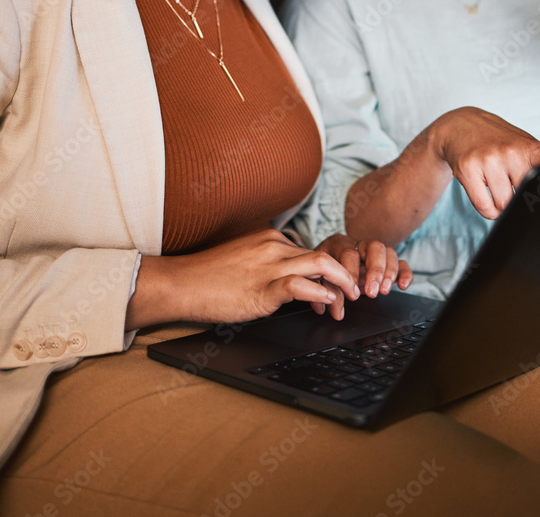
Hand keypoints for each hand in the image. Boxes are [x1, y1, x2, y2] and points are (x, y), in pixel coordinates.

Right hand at [126, 229, 360, 329]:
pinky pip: (300, 285)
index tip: (341, 285)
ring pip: (320, 264)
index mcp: (270, 238)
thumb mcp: (245, 262)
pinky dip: (320, 293)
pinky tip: (328, 302)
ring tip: (352, 297)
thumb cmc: (209, 277)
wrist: (182, 283)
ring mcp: (269, 265)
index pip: (312, 250)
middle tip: (357, 290)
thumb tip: (292, 282)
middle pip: (322, 254)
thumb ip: (269, 265)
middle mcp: (274, 245)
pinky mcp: (263, 288)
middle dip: (345, 273)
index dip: (331, 269)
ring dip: (342, 282)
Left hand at [310, 234, 412, 317]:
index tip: (352, 293)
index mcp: (339, 243)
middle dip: (375, 270)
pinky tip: (403, 285)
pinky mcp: (386, 262)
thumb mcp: (319, 276)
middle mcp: (359, 244)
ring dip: (389, 273)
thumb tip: (333, 310)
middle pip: (375, 247)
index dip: (352, 273)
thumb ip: (326, 290)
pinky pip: (401, 263)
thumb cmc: (322, 270)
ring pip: (389, 253)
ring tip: (384, 291)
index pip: (349, 253)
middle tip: (372, 292)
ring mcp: (374, 252)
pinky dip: (405, 273)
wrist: (325, 265)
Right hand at [430, 107, 539, 219]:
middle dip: (519, 201)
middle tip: (512, 190)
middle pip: (524, 198)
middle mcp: (510, 151)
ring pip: (503, 205)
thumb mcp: (523, 145)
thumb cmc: (496, 140)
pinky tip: (488, 199)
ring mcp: (487, 159)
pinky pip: (484, 207)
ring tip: (497, 190)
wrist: (460, 125)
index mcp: (529, 147)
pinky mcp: (467, 169)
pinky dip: (489, 212)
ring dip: (502, 206)